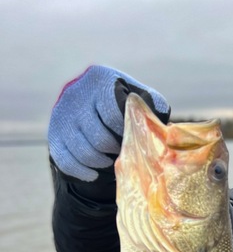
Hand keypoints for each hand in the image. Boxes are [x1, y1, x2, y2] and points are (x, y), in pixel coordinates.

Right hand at [48, 65, 169, 181]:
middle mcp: (75, 94)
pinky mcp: (53, 135)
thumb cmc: (124, 105)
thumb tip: (159, 124)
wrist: (91, 107)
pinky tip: (95, 172)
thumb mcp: (140, 98)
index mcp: (99, 79)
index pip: (114, 115)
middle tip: (121, 152)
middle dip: (114, 151)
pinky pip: (67, 162)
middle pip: (98, 138)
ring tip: (110, 160)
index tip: (131, 137)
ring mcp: (61, 115)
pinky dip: (84, 172)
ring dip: (101, 163)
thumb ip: (152, 106)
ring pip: (83, 153)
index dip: (125, 133)